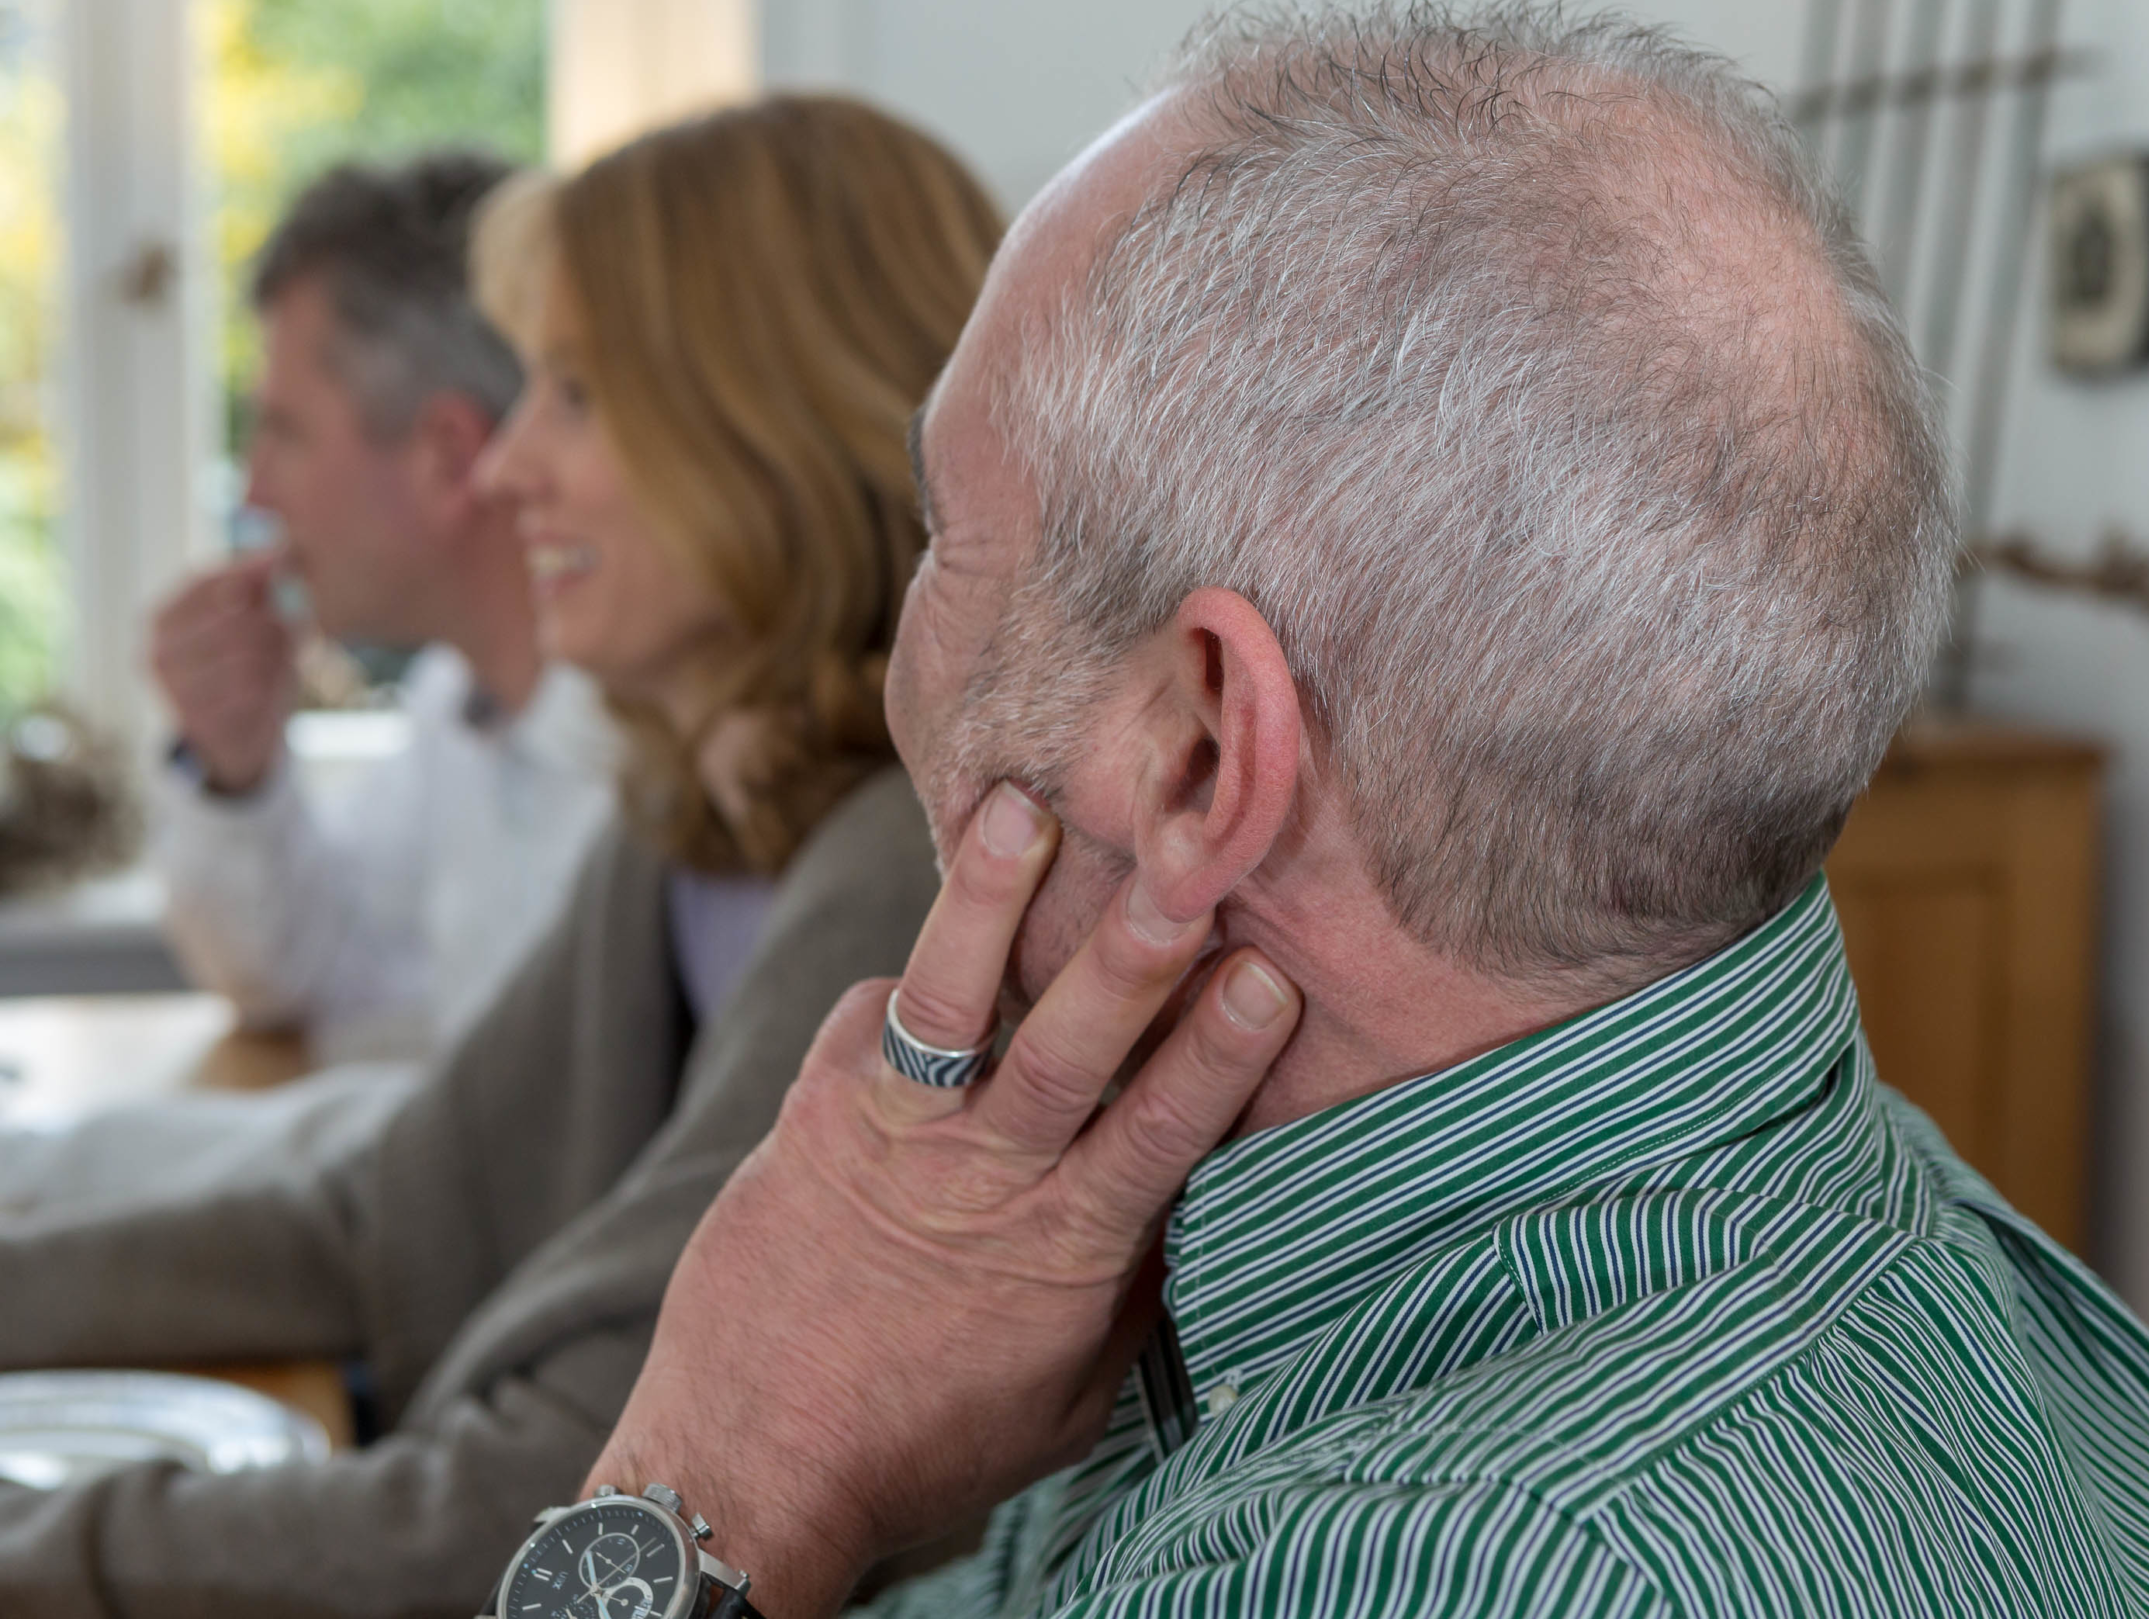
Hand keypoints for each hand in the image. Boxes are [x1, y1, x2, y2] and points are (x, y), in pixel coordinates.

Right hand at [147, 553, 295, 794]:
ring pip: (246, 657)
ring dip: (276, 658)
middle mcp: (157, 652)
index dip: (248, 569)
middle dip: (271, 623)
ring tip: (277, 662)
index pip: (204, 581)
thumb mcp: (252, 619)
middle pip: (230, 618)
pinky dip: (272, 688)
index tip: (283, 561)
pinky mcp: (199, 723)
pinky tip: (269, 690)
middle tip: (287, 632)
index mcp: (163, 618)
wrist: (240, 734)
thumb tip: (279, 549)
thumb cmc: (249, 664)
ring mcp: (173, 690)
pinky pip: (252, 693)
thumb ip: (258, 585)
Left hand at [587, 783, 1302, 1618]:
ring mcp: (891, 1139)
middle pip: (1069, 1049)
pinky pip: (869, 1016)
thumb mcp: (1068, 1394)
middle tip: (1180, 869)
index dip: (1219, 1054)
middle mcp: (983, 1180)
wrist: (751, 1467)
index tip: (1269, 975)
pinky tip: (948, 937)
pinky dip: (909, 973)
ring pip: (948, 999)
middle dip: (1129, 956)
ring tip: (1017, 809)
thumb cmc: (927, 1442)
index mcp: (1065, 1250)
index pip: (1161, 1136)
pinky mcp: (812, 1116)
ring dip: (988, 901)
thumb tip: (1191, 1199)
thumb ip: (1129, 1288)